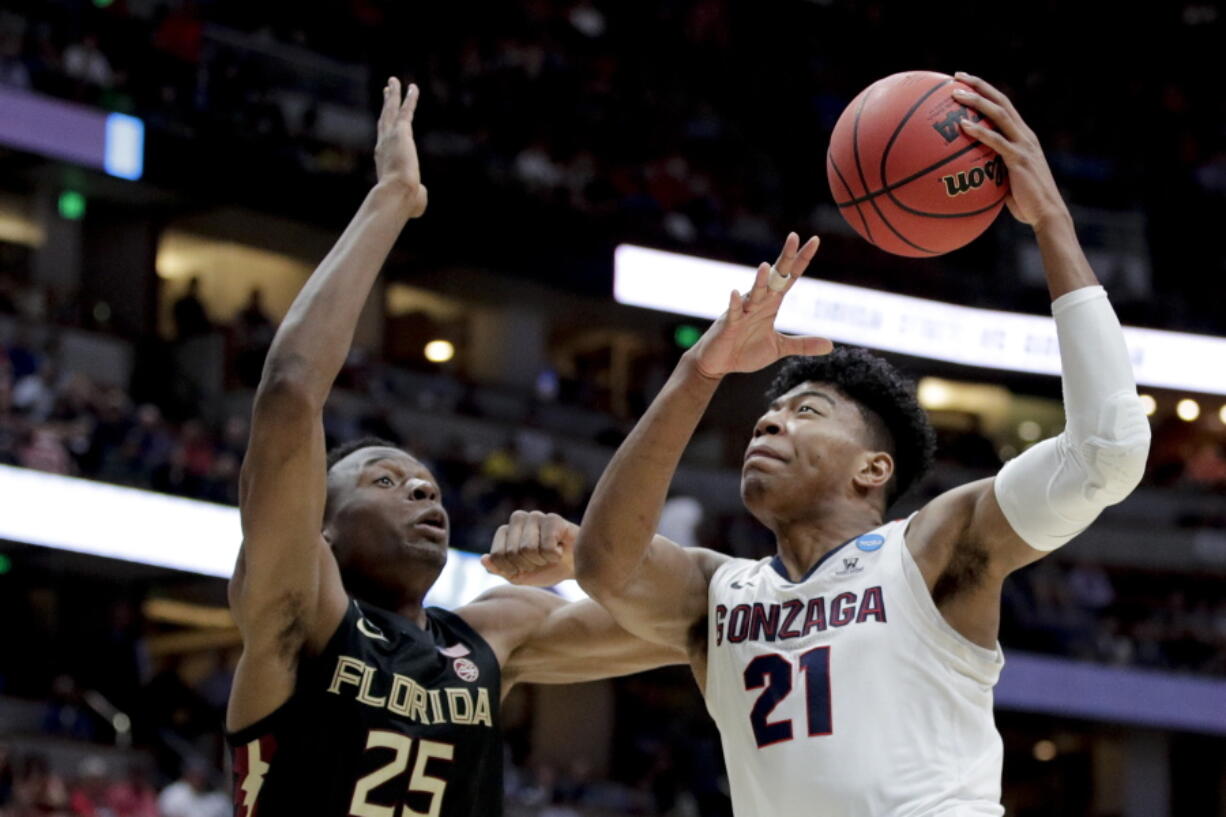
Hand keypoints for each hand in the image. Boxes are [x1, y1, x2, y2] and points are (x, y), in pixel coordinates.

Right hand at [375, 77, 427, 217]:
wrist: (396, 194)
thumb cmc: (403, 202)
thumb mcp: (410, 200)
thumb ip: (416, 196)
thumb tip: (420, 198)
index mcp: (383, 161)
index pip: (384, 140)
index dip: (385, 128)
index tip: (385, 119)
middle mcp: (383, 146)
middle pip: (383, 120)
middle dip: (386, 105)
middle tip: (386, 91)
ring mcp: (390, 137)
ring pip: (391, 110)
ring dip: (392, 95)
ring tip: (393, 81)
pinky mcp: (401, 132)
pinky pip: (407, 110)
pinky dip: (409, 98)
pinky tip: (413, 87)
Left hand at [481, 511, 576, 586]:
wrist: (575, 567)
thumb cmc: (545, 569)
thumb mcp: (519, 575)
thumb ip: (500, 569)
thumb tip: (484, 560)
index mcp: (506, 531)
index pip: (496, 555)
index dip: (511, 569)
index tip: (524, 568)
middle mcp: (518, 518)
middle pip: (512, 552)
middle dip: (527, 565)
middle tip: (540, 561)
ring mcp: (535, 516)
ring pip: (528, 549)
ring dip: (542, 560)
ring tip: (551, 554)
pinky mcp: (553, 519)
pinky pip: (546, 547)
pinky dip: (555, 556)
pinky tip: (561, 549)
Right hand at [688, 233, 831, 379]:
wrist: (718, 363)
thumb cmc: (745, 351)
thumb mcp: (778, 347)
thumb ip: (802, 344)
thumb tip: (831, 345)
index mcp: (771, 304)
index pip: (790, 278)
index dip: (802, 260)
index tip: (815, 240)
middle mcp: (758, 302)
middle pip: (775, 277)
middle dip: (785, 259)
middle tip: (794, 237)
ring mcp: (742, 312)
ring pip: (754, 293)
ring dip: (760, 281)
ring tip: (767, 266)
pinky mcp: (729, 325)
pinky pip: (733, 312)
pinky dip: (734, 304)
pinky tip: (735, 293)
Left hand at [952, 73, 1067, 228]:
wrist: (1046, 213)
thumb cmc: (1027, 203)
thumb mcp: (1008, 182)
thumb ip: (994, 171)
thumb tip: (971, 176)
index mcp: (1024, 137)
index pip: (1004, 106)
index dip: (986, 92)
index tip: (966, 83)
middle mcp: (1025, 135)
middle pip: (1001, 101)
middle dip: (979, 85)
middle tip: (957, 76)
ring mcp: (1023, 145)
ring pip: (999, 114)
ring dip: (976, 101)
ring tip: (955, 94)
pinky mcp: (1019, 158)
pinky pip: (996, 141)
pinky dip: (979, 131)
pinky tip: (962, 126)